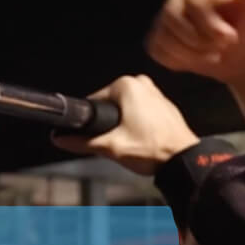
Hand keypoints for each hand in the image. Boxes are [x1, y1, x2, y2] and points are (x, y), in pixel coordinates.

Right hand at [52, 74, 196, 175]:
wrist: (183, 160)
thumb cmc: (153, 150)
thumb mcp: (112, 147)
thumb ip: (83, 142)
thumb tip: (61, 139)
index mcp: (126, 85)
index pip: (95, 100)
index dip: (92, 120)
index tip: (97, 135)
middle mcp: (142, 83)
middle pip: (111, 105)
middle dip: (110, 124)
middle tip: (118, 141)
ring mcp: (156, 93)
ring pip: (127, 110)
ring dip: (124, 125)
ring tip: (132, 142)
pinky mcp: (165, 105)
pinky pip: (142, 113)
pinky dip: (139, 125)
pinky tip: (143, 139)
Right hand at [146, 0, 244, 81]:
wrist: (244, 56)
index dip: (209, 22)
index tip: (230, 37)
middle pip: (172, 15)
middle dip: (198, 39)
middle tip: (220, 49)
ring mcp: (168, 12)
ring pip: (163, 33)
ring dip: (190, 53)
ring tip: (213, 55)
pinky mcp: (160, 34)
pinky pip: (156, 48)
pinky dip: (178, 60)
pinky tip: (196, 60)